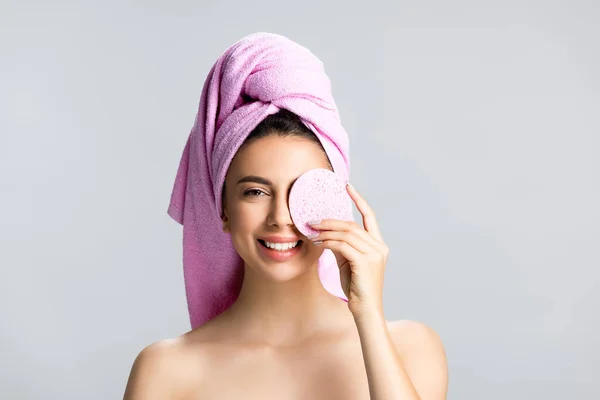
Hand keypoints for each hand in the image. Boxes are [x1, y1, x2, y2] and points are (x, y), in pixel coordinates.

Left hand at [307, 183, 388, 316]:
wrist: (365, 310)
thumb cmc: (356, 288)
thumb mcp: (348, 262)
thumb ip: (342, 246)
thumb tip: (326, 233)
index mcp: (378, 245)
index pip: (369, 216)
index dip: (358, 199)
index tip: (347, 186)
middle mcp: (379, 247)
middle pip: (352, 225)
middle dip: (330, 221)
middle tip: (312, 220)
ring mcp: (374, 254)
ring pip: (346, 234)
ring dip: (326, 231)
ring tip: (311, 232)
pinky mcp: (365, 262)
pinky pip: (342, 245)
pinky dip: (328, 242)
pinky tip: (317, 244)